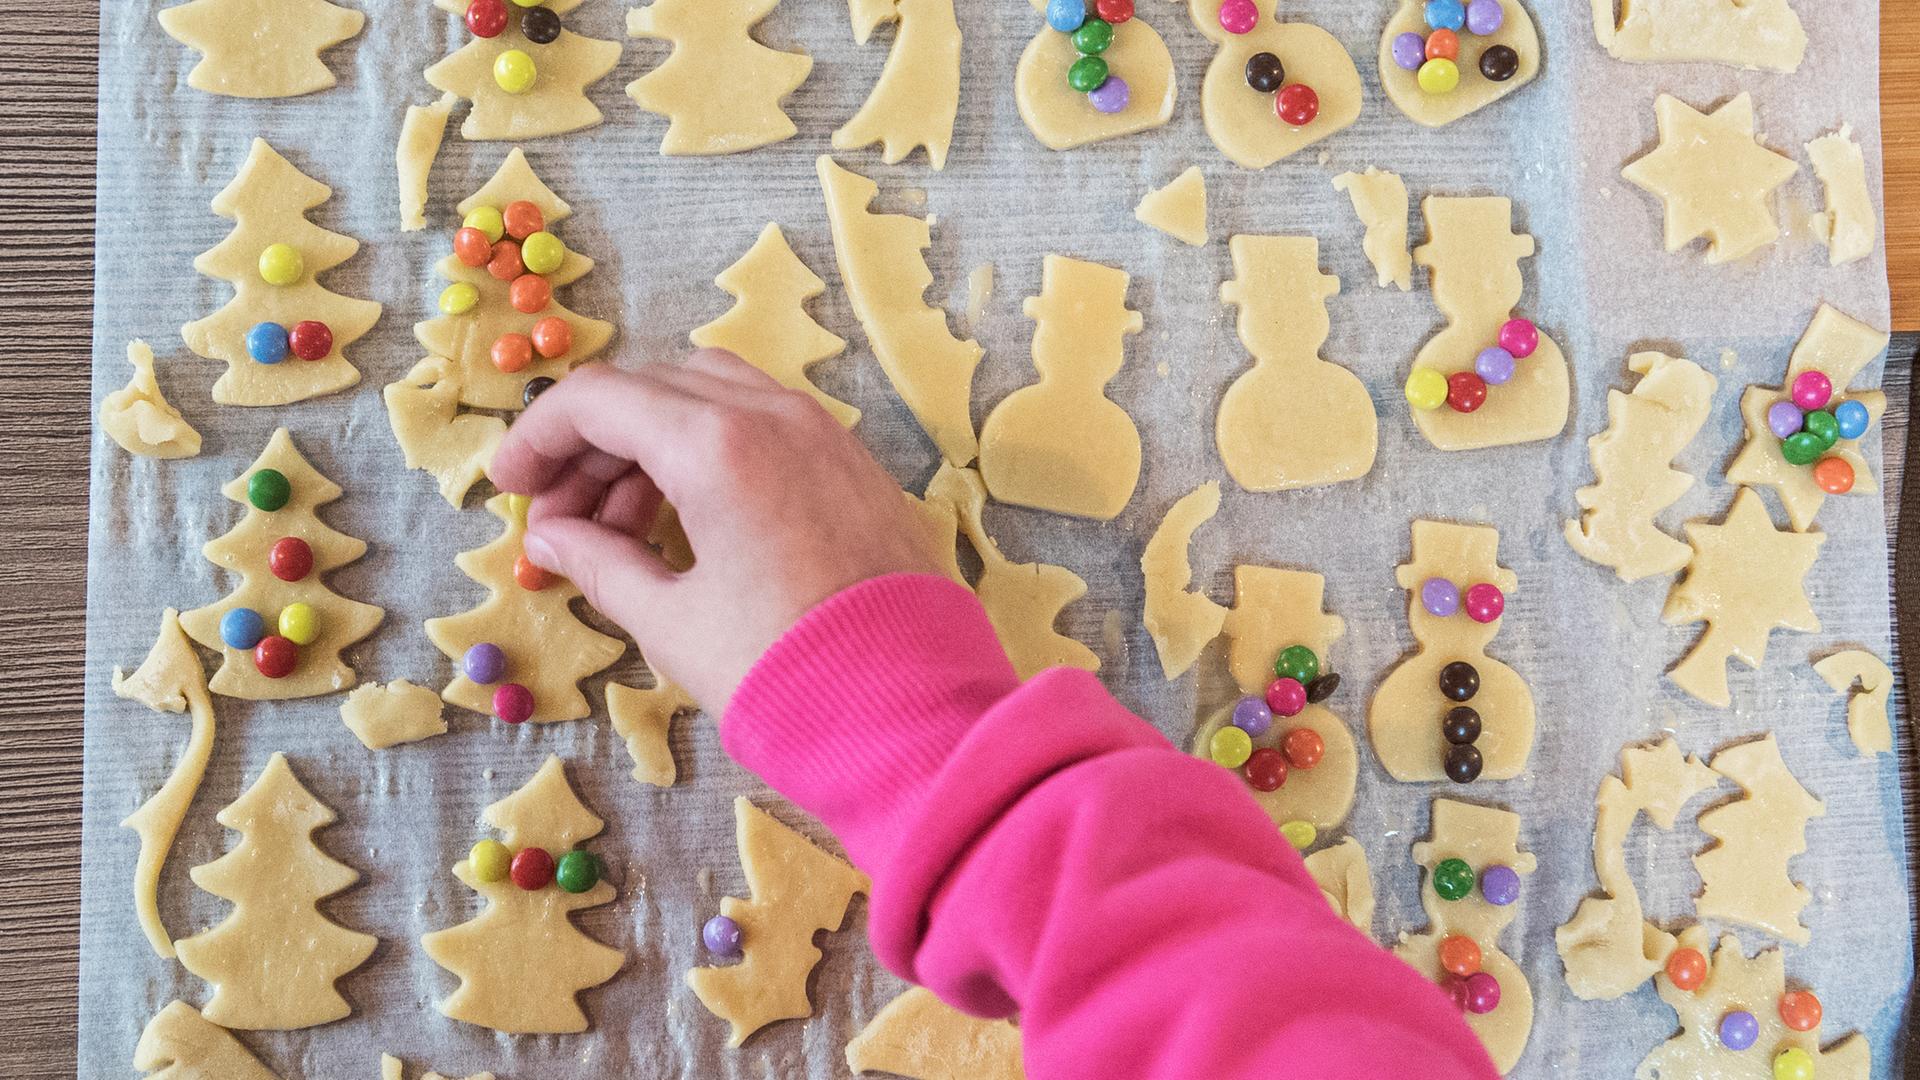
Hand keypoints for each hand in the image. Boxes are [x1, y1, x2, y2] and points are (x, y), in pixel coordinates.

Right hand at [488, 349, 945, 711]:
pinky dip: (707, 451)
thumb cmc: (785, 672)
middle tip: (557, 518)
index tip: (508, 487)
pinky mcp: (852, 464)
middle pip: (652, 389)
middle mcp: (773, 416)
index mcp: (718, 444)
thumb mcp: (672, 623)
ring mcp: (822, 433)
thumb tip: (552, 537)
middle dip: (590, 445)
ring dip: (648, 445)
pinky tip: (684, 521)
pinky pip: (761, 425)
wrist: (913, 713)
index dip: (537, 437)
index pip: (597, 400)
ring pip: (709, 397)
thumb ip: (600, 563)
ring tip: (616, 529)